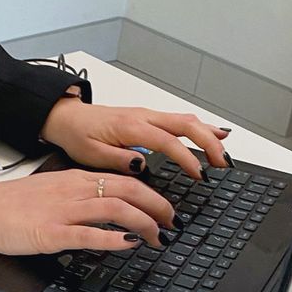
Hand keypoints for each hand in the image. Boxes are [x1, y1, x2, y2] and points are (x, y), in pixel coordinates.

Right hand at [0, 170, 176, 254]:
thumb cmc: (9, 204)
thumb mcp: (49, 190)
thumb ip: (78, 196)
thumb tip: (106, 208)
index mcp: (72, 179)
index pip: (122, 179)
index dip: (152, 194)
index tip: (165, 210)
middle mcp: (72, 191)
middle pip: (126, 190)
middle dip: (157, 207)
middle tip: (172, 224)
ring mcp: (62, 211)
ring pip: (115, 208)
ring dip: (144, 223)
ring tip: (158, 238)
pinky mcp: (51, 233)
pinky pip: (89, 234)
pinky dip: (114, 240)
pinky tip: (128, 246)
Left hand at [39, 89, 231, 180]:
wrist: (66, 117)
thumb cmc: (77, 135)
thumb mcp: (90, 154)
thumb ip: (118, 159)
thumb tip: (142, 164)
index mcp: (130, 127)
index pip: (168, 142)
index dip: (187, 159)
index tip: (200, 175)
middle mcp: (143, 117)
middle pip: (186, 124)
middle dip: (209, 143)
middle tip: (223, 165)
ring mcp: (147, 115)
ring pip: (186, 119)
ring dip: (209, 134)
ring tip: (225, 154)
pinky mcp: (147, 118)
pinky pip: (179, 119)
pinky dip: (200, 127)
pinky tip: (215, 133)